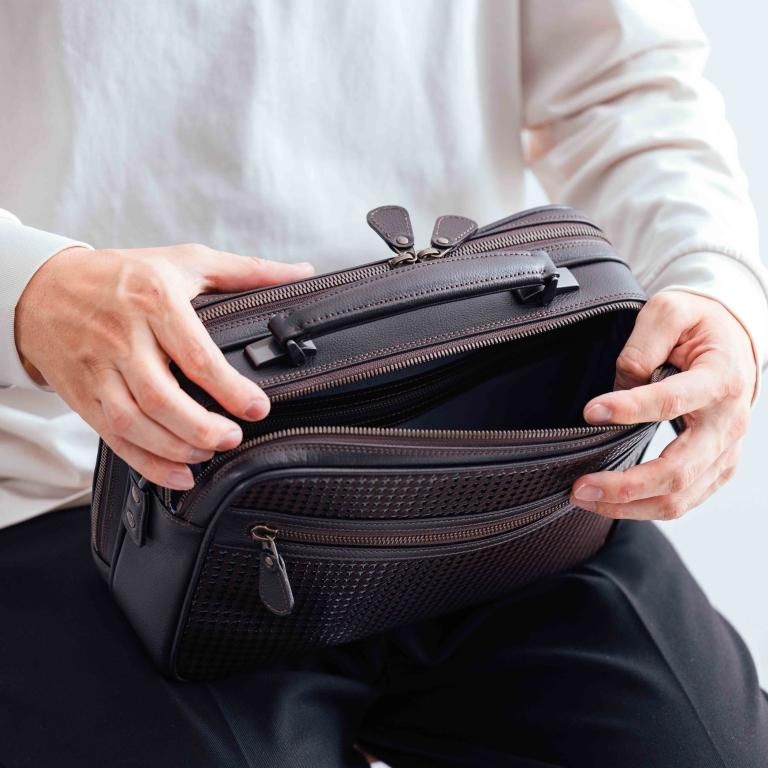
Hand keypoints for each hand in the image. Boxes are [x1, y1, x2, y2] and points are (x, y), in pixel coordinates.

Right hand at [15, 244, 314, 489]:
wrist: (44, 289)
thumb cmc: (121, 275)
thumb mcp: (185, 261)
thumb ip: (245, 271)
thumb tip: (299, 273)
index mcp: (154, 301)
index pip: (195, 354)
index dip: (229, 388)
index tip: (257, 408)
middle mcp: (123, 338)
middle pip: (161, 396)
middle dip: (201, 427)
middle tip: (232, 438)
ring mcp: (99, 370)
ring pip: (134, 422)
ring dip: (175, 448)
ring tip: (208, 451)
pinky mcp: (84, 396)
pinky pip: (113, 437)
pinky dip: (146, 462)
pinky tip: (177, 472)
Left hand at [570, 291, 755, 519]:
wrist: (733, 343)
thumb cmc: (699, 327)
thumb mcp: (670, 312)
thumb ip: (643, 344)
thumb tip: (621, 385)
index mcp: (719, 379)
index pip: (672, 400)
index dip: (630, 409)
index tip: (591, 412)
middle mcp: (727, 423)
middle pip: (678, 470)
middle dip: (625, 485)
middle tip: (581, 485)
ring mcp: (724, 451)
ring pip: (680, 497)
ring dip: (630, 505)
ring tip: (586, 498)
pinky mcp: (716, 467)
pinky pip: (684, 501)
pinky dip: (646, 508)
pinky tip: (612, 503)